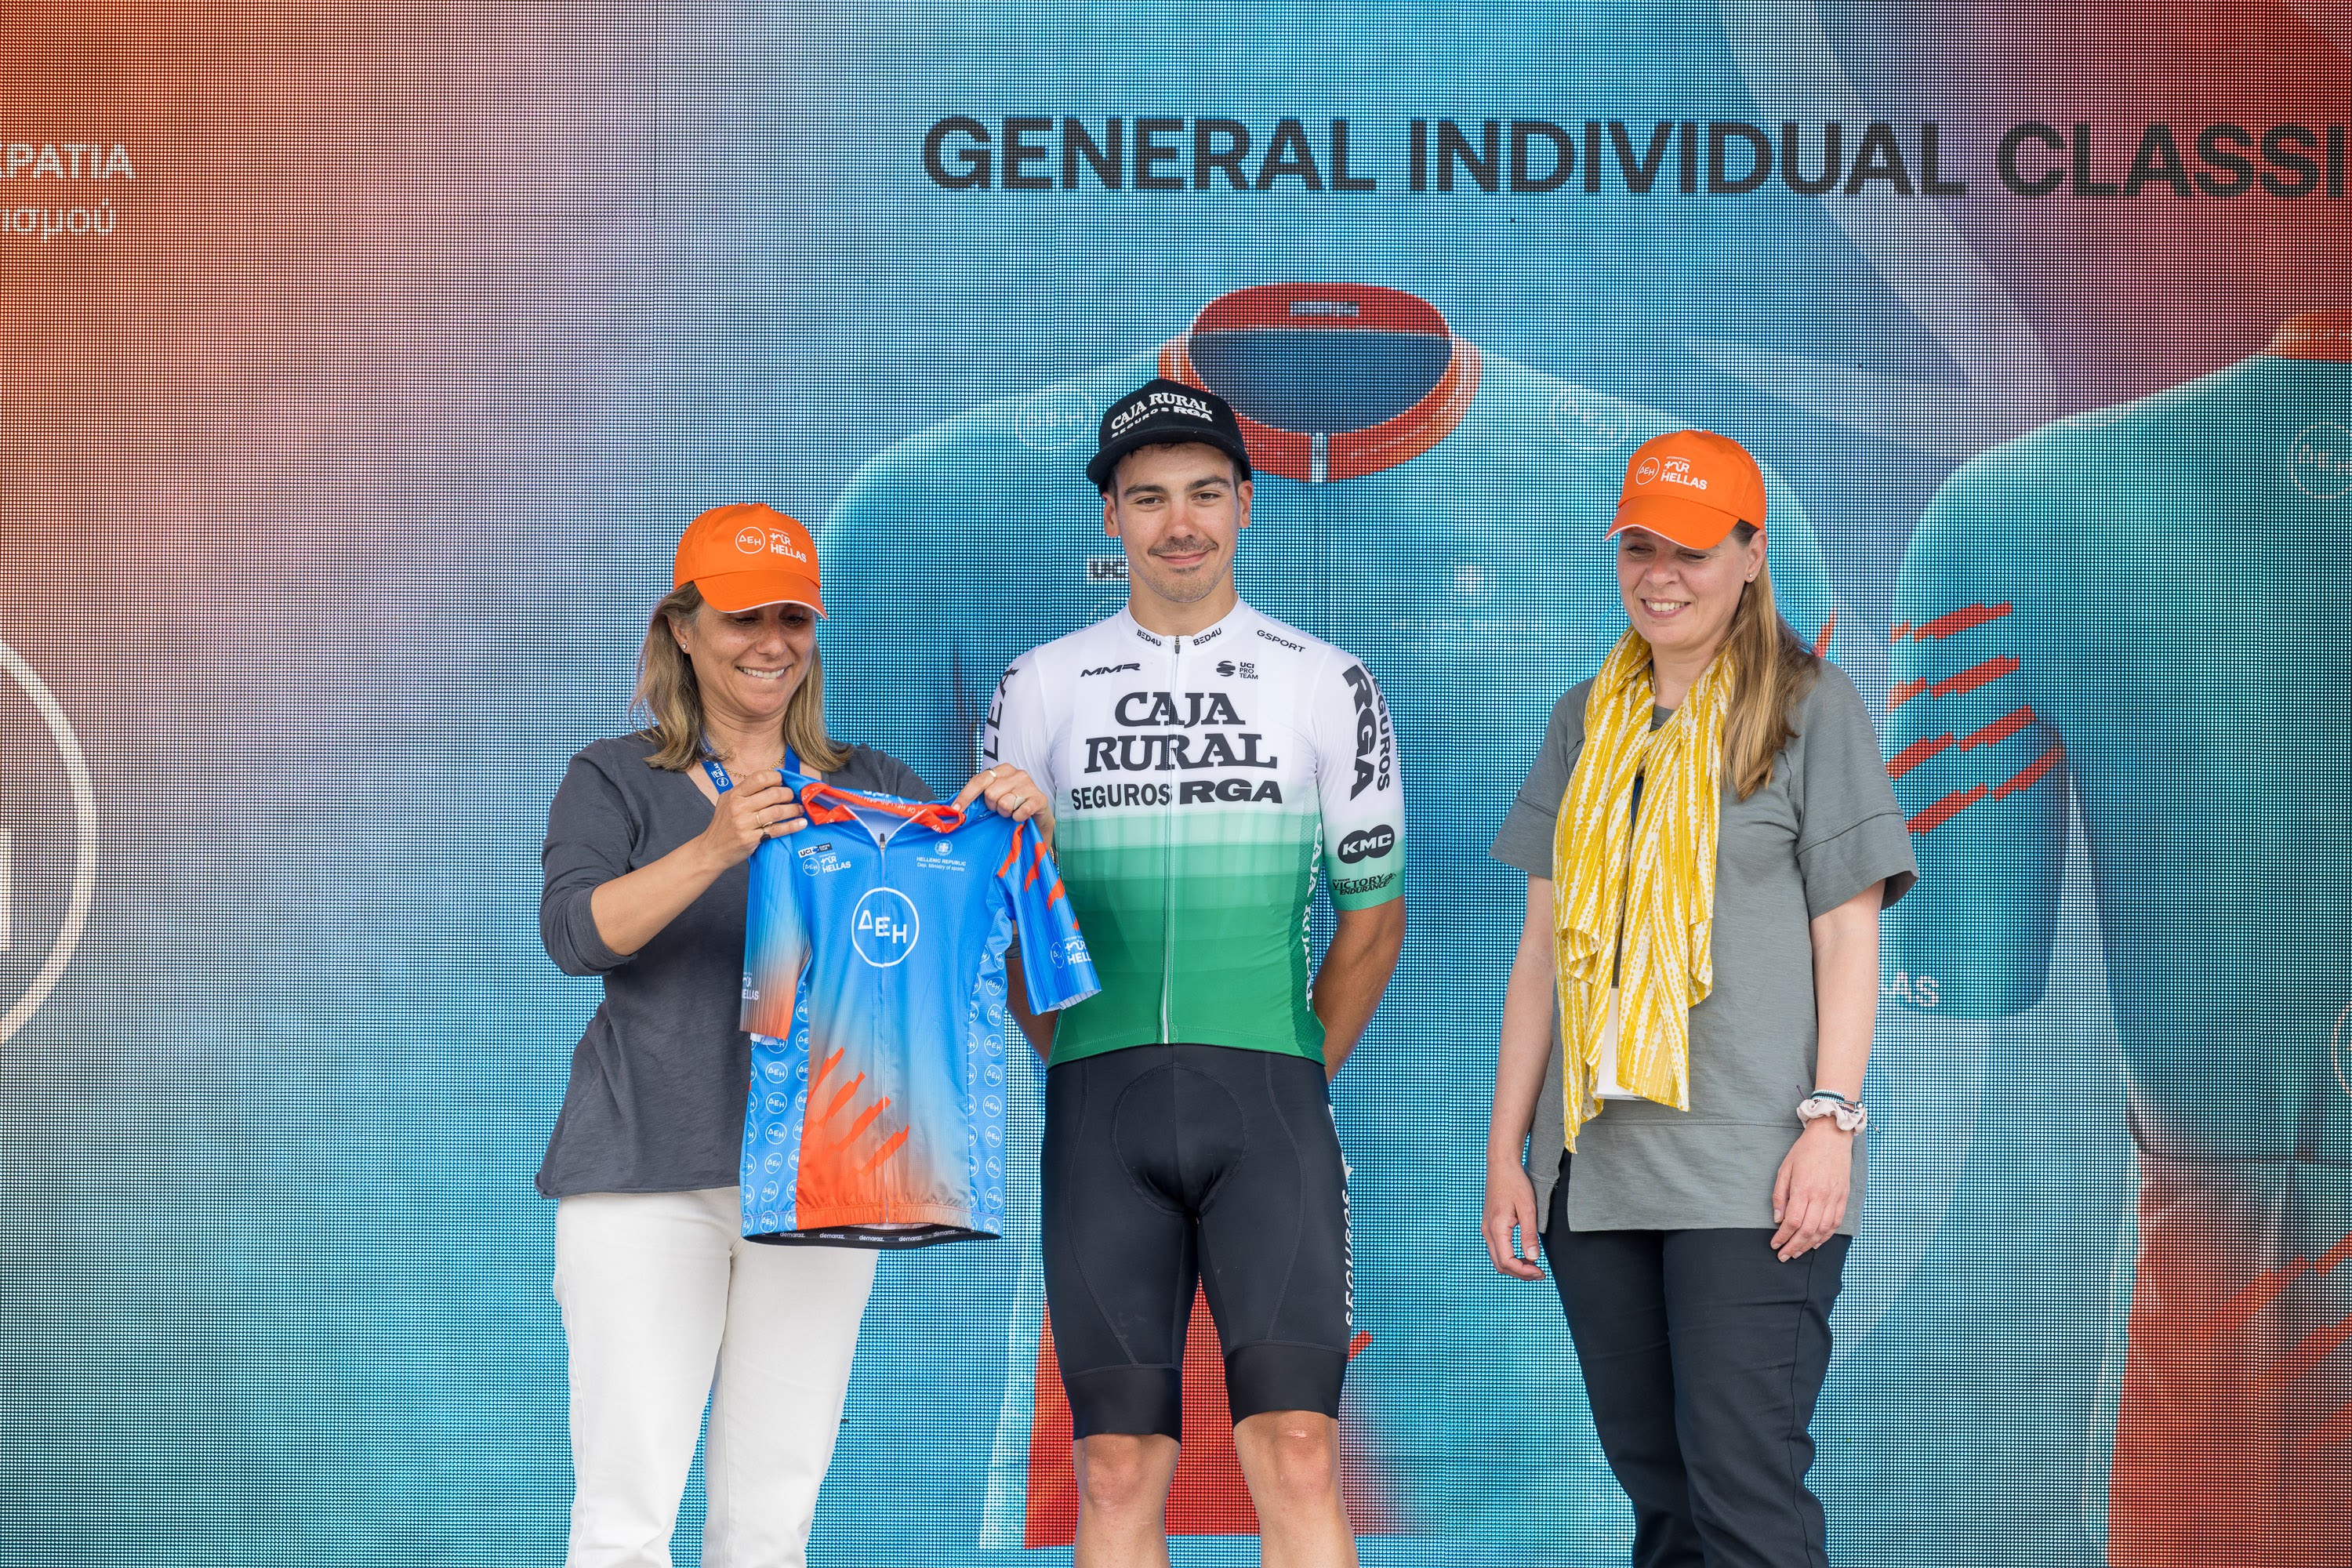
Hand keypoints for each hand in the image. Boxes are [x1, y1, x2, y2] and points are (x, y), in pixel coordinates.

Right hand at [697, 769, 805, 868]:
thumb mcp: (727, 802)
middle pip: (773, 794)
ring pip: (777, 811)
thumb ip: (745, 792)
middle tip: (794, 797)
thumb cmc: (723, 825)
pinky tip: (801, 823)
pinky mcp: (751, 839)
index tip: (784, 782)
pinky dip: (792, 826)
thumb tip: (771, 783)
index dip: (776, 778)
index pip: (760, 778)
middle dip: (789, 794)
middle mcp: (739, 807)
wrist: (712, 850)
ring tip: (800, 809)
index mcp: (734, 794)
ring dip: (794, 809)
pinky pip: (777, 830)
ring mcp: (745, 823)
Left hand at [952, 765, 1054, 844]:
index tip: (956, 810)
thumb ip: (979, 796)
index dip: (965, 796)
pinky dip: (1017, 818)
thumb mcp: (995, 797)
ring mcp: (1029, 784)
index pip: (978, 781)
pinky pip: (1020, 812)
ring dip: (1005, 813)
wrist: (1038, 817)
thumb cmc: (1013, 806)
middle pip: (990, 793)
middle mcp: (1016, 773)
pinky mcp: (1039, 798)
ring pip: (1005, 803)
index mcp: (1002, 770)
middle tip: (999, 809)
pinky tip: (1020, 816)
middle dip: (992, 806)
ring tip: (1011, 812)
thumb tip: (955, 808)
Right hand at [1481, 1159, 1545, 1280]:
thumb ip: (1529, 1235)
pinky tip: (1523, 1254)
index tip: (1541, 1272)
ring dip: (1515, 1266)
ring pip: (1498, 1258)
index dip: (1524, 1271)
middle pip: (1500, 1264)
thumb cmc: (1515, 1183)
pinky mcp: (1490, 1225)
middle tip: (1540, 1273)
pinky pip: (1497, 1249)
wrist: (1501, 1165)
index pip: (1507, 1261)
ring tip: (1534, 1266)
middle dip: (1520, 1273)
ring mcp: (1486, 1228)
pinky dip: (1510, 1257)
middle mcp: (1487, 1231)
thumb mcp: (1528, 1208)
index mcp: (1496, 1228)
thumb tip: (1533, 1258)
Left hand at [1769, 1120, 1852, 1260]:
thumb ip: (1780, 1196)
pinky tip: (1816, 1243)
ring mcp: (1834, 1198)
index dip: (1782, 1237)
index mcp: (1804, 1189)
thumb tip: (1778, 1219)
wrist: (1831, 1136)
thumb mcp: (1784, 1169)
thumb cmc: (1805, 1151)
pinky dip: (1826, 1236)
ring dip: (1809, 1245)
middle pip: (1807, 1230)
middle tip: (1784, 1256)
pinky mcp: (1844, 1198)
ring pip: (1823, 1230)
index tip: (1775, 1244)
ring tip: (1797, 1252)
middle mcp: (1821, 1196)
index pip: (1792, 1221)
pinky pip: (1835, 1223)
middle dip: (1794, 1246)